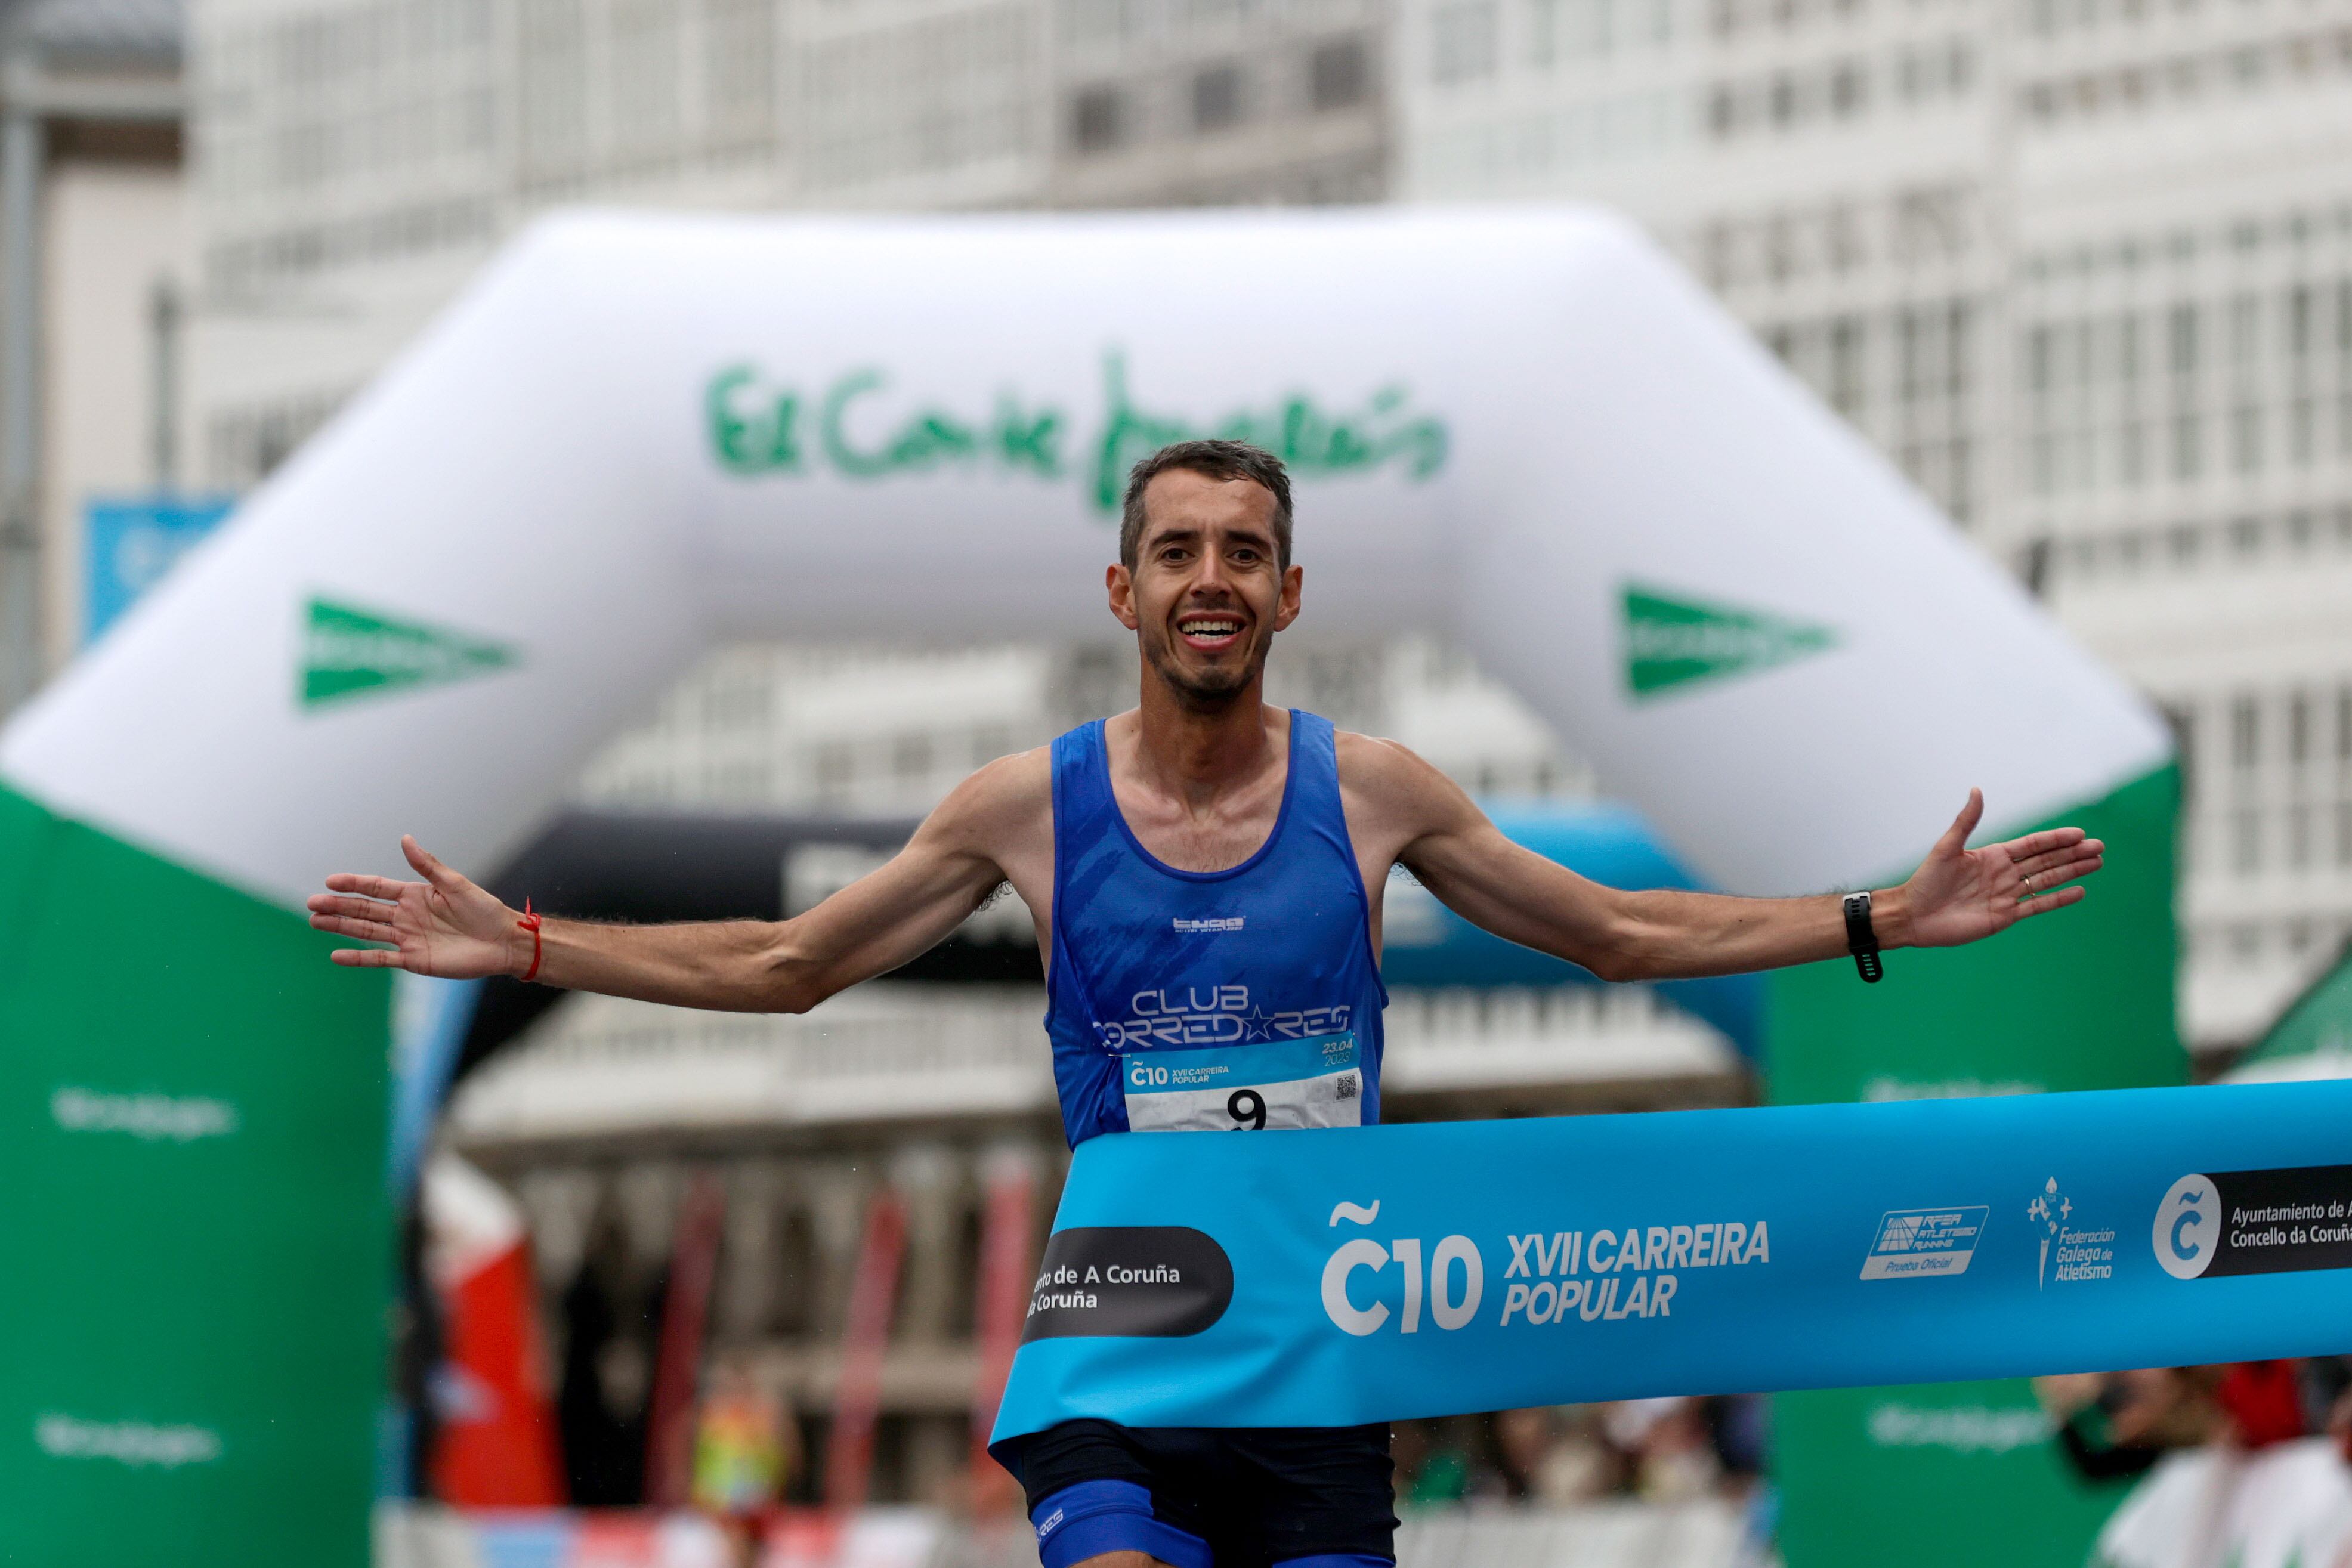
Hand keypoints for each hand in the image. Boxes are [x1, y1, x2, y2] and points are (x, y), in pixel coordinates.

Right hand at [307, 836, 523, 976]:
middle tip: (311, 904)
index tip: (329, 881)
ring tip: (315, 922)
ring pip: (367, 931)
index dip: (354, 884)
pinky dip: (359, 958)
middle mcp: (407, 916)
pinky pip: (381, 958)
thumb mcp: (455, 883)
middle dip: (338, 906)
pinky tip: (336, 955)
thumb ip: (427, 865)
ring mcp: (408, 938)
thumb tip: (404, 838)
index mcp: (415, 895)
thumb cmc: (484, 910)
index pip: (377, 888)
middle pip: (365, 910)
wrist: (503, 941)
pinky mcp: (414, 959)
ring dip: (341, 927)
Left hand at [1897, 789, 2104, 948]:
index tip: (2080, 834)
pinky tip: (2079, 891)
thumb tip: (1977, 790)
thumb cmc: (1926, 880)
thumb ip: (1966, 821)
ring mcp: (2006, 895)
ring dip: (2072, 872)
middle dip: (2073, 854)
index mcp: (1993, 856)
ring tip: (2097, 864)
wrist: (1914, 915)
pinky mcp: (2005, 916)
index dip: (2056, 839)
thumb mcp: (1947, 847)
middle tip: (2100, 847)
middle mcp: (2003, 874)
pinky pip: (2037, 905)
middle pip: (2046, 861)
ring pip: (2047, 881)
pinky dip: (2058, 899)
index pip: (2033, 844)